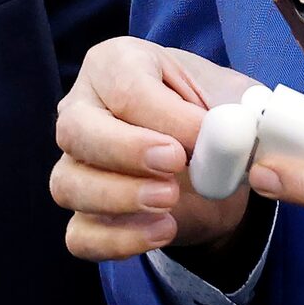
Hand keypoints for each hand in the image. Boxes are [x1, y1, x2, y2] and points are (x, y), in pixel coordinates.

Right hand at [53, 38, 259, 260]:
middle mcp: (82, 109)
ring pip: (67, 184)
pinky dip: (118, 240)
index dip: (163, 115)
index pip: (123, 87)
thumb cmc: (214, 112)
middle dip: (125, 151)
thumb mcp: (233, 99)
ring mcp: (74, 163)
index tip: (201, 135)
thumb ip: (236, 111)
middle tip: (175, 164)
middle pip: (75, 130)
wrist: (216, 162)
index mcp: (116, 64)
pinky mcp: (82, 212)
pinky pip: (79, 234)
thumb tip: (232, 135)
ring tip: (170, 203)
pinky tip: (162, 232)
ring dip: (119, 198)